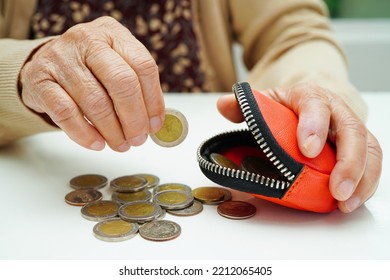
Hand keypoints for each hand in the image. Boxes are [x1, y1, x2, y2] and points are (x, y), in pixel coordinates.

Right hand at [20, 16, 164, 151]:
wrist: (46, 66)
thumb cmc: (90, 70)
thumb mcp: (116, 67)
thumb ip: (137, 90)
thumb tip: (156, 124)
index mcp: (112, 33)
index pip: (143, 66)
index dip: (154, 100)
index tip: (155, 125)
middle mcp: (87, 39)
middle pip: (121, 82)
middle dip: (134, 118)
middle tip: (138, 139)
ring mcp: (60, 57)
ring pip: (95, 101)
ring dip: (112, 131)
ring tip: (121, 145)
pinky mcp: (38, 78)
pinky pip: (66, 113)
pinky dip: (85, 134)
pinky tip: (97, 144)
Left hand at [217, 83, 382, 212]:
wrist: (309, 105)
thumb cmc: (286, 107)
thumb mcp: (265, 102)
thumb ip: (245, 106)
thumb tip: (224, 105)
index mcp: (309, 97)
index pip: (315, 105)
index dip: (313, 126)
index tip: (307, 150)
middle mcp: (336, 111)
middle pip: (352, 131)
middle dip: (348, 162)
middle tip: (336, 189)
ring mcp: (350, 130)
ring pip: (369, 149)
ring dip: (362, 178)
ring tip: (346, 202)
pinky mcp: (360, 147)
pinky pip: (371, 164)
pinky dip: (365, 184)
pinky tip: (351, 202)